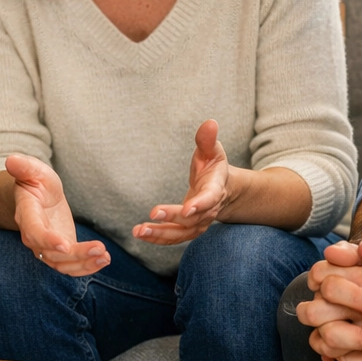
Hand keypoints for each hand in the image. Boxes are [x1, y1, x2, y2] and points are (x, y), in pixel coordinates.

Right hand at [6, 154, 109, 275]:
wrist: (37, 195)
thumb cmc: (36, 181)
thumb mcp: (33, 170)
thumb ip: (24, 167)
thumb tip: (11, 159)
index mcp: (26, 215)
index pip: (35, 232)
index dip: (48, 241)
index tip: (66, 245)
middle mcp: (34, 236)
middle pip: (51, 254)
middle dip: (76, 255)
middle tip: (99, 249)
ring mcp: (46, 247)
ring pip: (62, 265)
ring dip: (84, 264)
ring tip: (104, 257)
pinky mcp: (60, 252)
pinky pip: (71, 266)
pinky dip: (87, 267)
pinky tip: (104, 260)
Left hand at [134, 119, 230, 244]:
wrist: (223, 189)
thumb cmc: (214, 167)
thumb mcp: (212, 151)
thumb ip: (208, 140)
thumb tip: (210, 123)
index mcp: (215, 190)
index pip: (210, 199)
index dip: (200, 204)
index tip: (187, 208)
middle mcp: (209, 211)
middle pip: (192, 219)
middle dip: (173, 218)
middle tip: (153, 214)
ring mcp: (199, 222)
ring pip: (181, 233)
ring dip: (160, 234)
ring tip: (139, 231)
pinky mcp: (188, 229)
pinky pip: (174, 237)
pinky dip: (158, 238)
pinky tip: (141, 234)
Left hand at [295, 234, 361, 360]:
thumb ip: (359, 247)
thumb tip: (334, 255)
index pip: (319, 278)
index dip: (318, 279)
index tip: (325, 283)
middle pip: (315, 313)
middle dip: (312, 310)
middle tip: (321, 310)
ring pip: (330, 344)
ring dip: (326, 338)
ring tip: (336, 332)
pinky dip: (351, 360)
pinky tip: (354, 351)